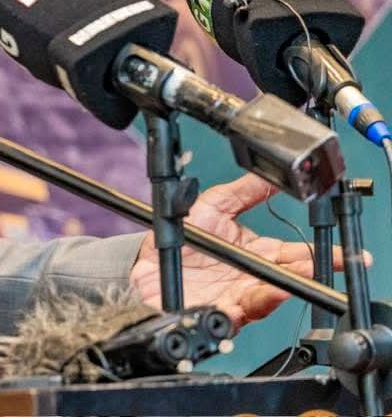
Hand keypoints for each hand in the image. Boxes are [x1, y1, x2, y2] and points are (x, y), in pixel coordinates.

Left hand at [130, 172, 365, 326]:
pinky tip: (267, 293)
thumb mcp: (214, 206)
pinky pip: (240, 312)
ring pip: (270, 295)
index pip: (296, 254)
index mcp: (257, 253)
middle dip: (314, 271)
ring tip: (300, 276)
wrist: (146, 265)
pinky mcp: (218, 311)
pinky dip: (256, 303)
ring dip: (287, 286)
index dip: (321, 254)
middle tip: (334, 264)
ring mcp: (237, 296)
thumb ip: (245, 191)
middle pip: (290, 278)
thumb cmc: (182, 238)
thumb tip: (271, 174)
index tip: (342, 253)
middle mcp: (252, 277)